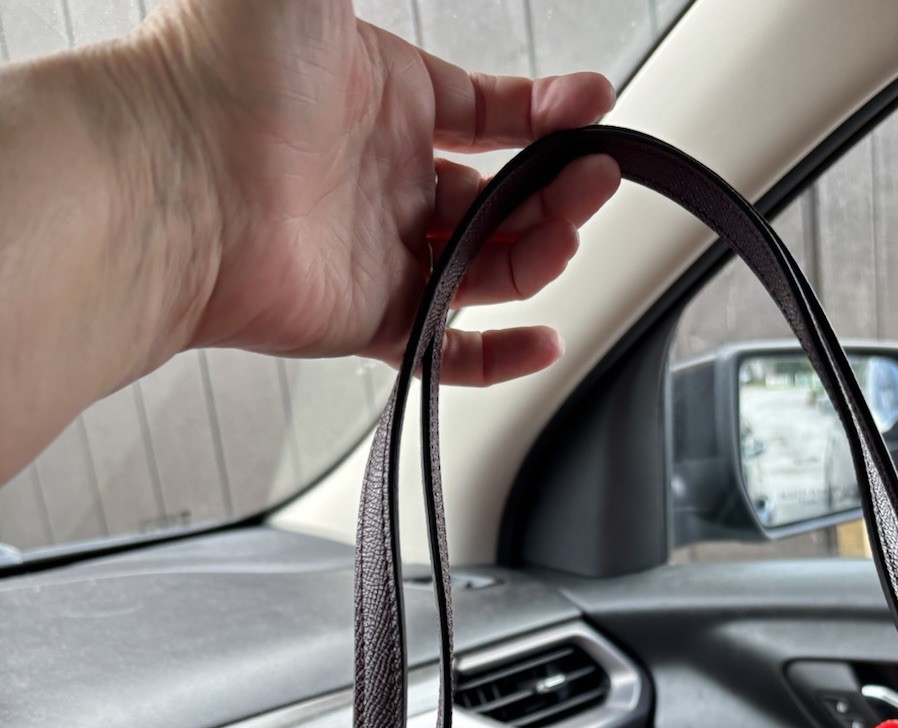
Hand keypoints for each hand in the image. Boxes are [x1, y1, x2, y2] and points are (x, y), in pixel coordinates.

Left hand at [138, 0, 619, 383]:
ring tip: (569, 229)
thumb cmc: (217, 65)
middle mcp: (382, 178)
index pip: (486, 113)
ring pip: (487, 267)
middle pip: (499, 198)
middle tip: (593, 176)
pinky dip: (501, 356)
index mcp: (379, 96)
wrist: (168, 178)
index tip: (591, 105)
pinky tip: (543, 337)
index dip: (545, 112)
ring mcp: (378, 253)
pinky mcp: (368, 320)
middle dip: (556, 188)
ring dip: (542, 252)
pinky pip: (450, 351)